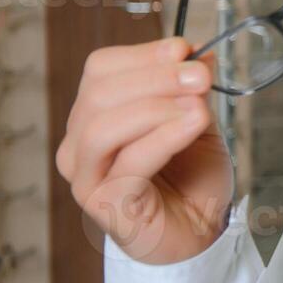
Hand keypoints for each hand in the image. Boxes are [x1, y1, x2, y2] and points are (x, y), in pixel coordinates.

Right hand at [55, 37, 232, 264]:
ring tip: (199, 103)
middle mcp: (81, 145)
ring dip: (156, 105)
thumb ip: (191, 89)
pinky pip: (130, 162)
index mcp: (96, 115)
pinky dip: (166, 135)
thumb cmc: (192, 178)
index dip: (143, 55)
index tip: (185, 49)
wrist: (201, 232)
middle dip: (155, 77)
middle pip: (100, 94)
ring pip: (103, 126)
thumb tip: (197, 54)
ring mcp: (88, 177)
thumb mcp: (197, 120)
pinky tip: (195, 122)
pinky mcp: (106, 204)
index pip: (101, 70)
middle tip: (200, 75)